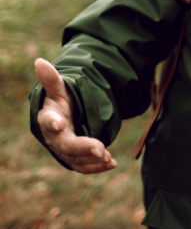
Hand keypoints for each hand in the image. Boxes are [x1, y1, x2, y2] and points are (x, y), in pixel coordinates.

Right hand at [34, 58, 116, 173]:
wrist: (63, 117)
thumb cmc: (60, 102)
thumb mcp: (59, 89)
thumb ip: (52, 78)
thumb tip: (40, 61)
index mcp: (48, 118)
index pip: (48, 121)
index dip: (53, 123)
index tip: (60, 124)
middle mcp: (54, 137)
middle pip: (66, 145)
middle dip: (83, 147)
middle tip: (100, 148)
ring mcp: (64, 150)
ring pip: (76, 159)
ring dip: (92, 160)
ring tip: (108, 157)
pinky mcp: (75, 158)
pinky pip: (84, 166)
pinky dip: (97, 167)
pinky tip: (112, 163)